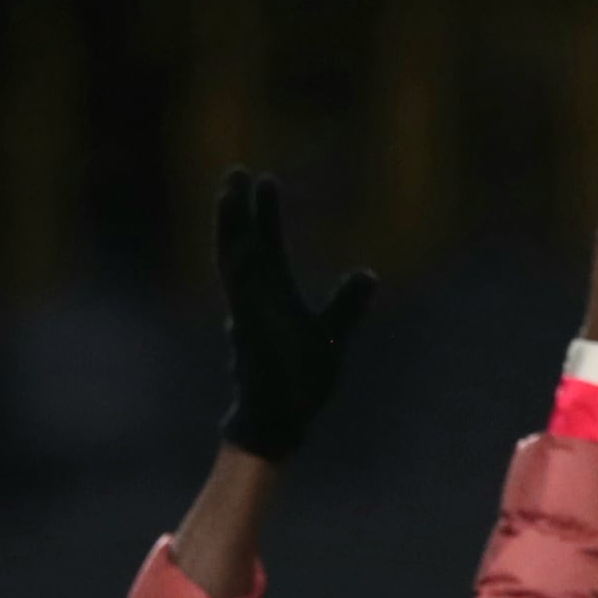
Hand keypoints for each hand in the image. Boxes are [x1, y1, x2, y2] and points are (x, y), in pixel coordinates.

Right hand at [214, 169, 375, 462]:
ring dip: (231, 227)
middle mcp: (254, 301)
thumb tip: (368, 274)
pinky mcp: (249, 332)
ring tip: (229, 191)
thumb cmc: (302, 388)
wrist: (282, 426)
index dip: (265, 214)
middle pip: (242, 245)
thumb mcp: (334, 335)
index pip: (266, 247)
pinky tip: (240, 242)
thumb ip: (348, 304)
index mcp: (273, 298)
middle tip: (236, 171)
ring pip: (234, 262)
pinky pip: (241, 294)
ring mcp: (247, 315)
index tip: (265, 179)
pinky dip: (238, 267)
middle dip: (238, 210)